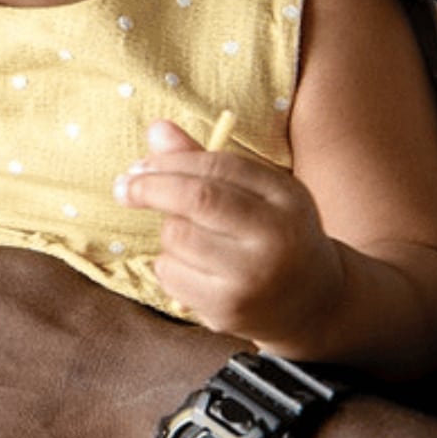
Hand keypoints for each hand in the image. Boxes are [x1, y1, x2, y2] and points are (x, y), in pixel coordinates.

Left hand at [115, 119, 342, 352]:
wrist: (312, 303)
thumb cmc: (271, 233)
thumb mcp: (254, 193)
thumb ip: (204, 161)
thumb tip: (156, 128)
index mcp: (287, 198)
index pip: (219, 165)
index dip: (170, 160)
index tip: (139, 166)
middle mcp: (277, 237)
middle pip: (198, 199)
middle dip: (150, 187)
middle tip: (124, 188)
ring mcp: (254, 277)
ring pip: (178, 237)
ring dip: (169, 233)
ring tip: (192, 242)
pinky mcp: (229, 309)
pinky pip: (170, 274)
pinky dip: (168, 266)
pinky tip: (195, 271)